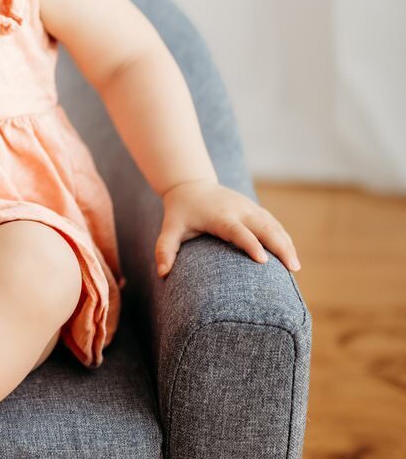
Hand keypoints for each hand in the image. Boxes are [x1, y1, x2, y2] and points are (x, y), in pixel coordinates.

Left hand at [155, 179, 301, 278]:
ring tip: (295, 267)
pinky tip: (291, 254)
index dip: (251, 244)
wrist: (191, 185)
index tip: (263, 261)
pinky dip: (284, 237)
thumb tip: (161, 273)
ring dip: (286, 243)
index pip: (238, 231)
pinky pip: (274, 223)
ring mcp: (249, 208)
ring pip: (273, 224)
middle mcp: (238, 210)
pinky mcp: (254, 209)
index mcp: (220, 216)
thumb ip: (165, 249)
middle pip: (264, 226)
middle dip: (280, 246)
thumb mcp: (170, 228)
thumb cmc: (181, 212)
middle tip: (292, 268)